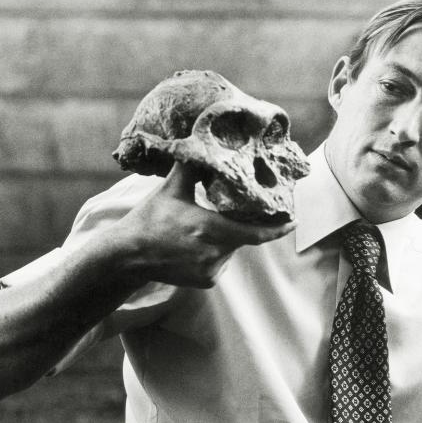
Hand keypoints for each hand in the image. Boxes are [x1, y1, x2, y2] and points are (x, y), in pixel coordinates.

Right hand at [109, 161, 295, 287]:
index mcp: (210, 229)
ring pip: (233, 249)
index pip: (256, 232)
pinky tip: (198, 242)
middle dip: (245, 224)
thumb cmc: (149, 219)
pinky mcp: (206, 281)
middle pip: (244, 237)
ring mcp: (211, 270)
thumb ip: (192, 166)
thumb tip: (204, 140)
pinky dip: (218, 250)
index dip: (277, 228)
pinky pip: (222, 261)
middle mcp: (214, 253)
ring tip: (204, 226)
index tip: (294, 220)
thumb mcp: (172, 188)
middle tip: (246, 210)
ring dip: (229, 237)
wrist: (127, 256)